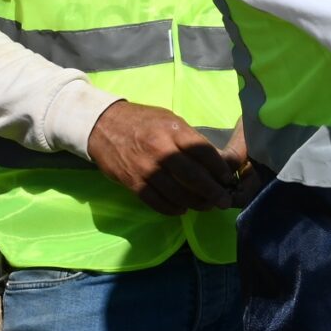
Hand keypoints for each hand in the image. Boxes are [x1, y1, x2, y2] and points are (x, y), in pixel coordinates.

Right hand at [87, 101, 239, 216]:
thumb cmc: (143, 121)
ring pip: (176, 193)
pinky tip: (182, 209)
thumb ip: (189, 139)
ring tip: (206, 206)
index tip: (227, 178)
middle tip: (224, 201)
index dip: (218, 168)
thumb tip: (214, 160)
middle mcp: (161, 150)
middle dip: (212, 191)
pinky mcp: (132, 182)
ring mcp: (146, 168)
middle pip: (193, 176)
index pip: (203, 152)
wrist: (103, 125)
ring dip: (194, 203)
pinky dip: (171, 208)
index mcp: (173, 131)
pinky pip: (155, 201)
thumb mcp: (170, 121)